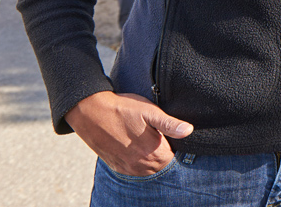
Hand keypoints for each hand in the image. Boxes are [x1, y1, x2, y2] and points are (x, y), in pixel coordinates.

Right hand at [64, 91, 193, 176]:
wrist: (91, 112)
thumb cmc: (122, 109)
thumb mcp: (150, 111)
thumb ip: (170, 124)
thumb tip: (189, 130)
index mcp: (152, 152)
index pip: (173, 159)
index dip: (175, 148)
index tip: (173, 138)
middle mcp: (139, 164)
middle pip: (161, 166)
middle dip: (165, 155)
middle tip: (162, 138)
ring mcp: (126, 167)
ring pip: (148, 171)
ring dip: (152, 161)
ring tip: (151, 143)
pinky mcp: (116, 165)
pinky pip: (133, 171)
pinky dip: (139, 164)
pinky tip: (139, 150)